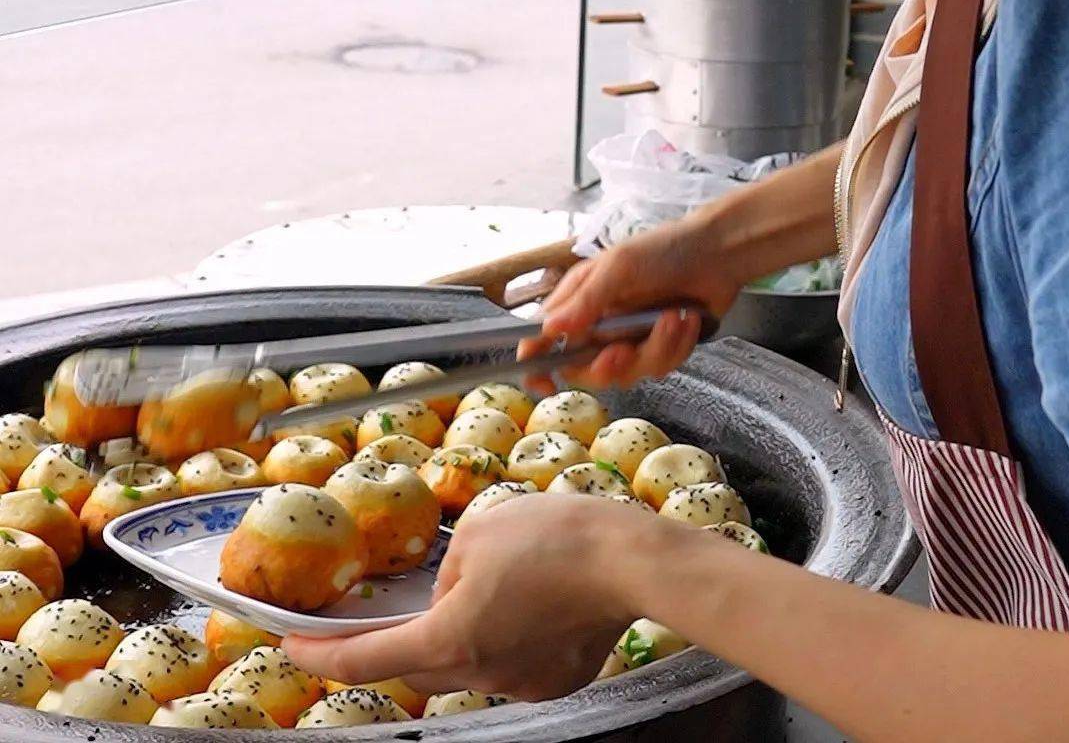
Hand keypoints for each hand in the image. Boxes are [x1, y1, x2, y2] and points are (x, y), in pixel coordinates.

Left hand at [285, 496, 648, 702]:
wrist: (630, 559)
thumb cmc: (553, 536)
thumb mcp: (476, 533)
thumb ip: (446, 570)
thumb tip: (449, 593)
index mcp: (448, 637)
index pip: (365, 659)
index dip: (321, 655)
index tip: (292, 646)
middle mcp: (480, 672)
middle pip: (417, 664)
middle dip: (397, 638)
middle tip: (386, 609)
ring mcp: (521, 682)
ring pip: (468, 659)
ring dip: (461, 626)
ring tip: (493, 577)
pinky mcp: (554, 679)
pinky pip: (511, 658)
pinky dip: (506, 631)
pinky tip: (530, 596)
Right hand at [521, 213, 741, 392]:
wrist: (717, 253)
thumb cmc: (662, 249)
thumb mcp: (619, 268)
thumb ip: (585, 301)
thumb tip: (549, 329)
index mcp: (580, 300)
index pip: (545, 338)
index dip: (537, 364)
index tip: (543, 383)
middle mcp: (600, 325)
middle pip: (586, 369)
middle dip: (607, 366)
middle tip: (622, 352)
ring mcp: (630, 339)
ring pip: (628, 373)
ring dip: (655, 348)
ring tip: (674, 318)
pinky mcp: (660, 349)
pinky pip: (659, 367)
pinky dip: (676, 345)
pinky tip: (688, 320)